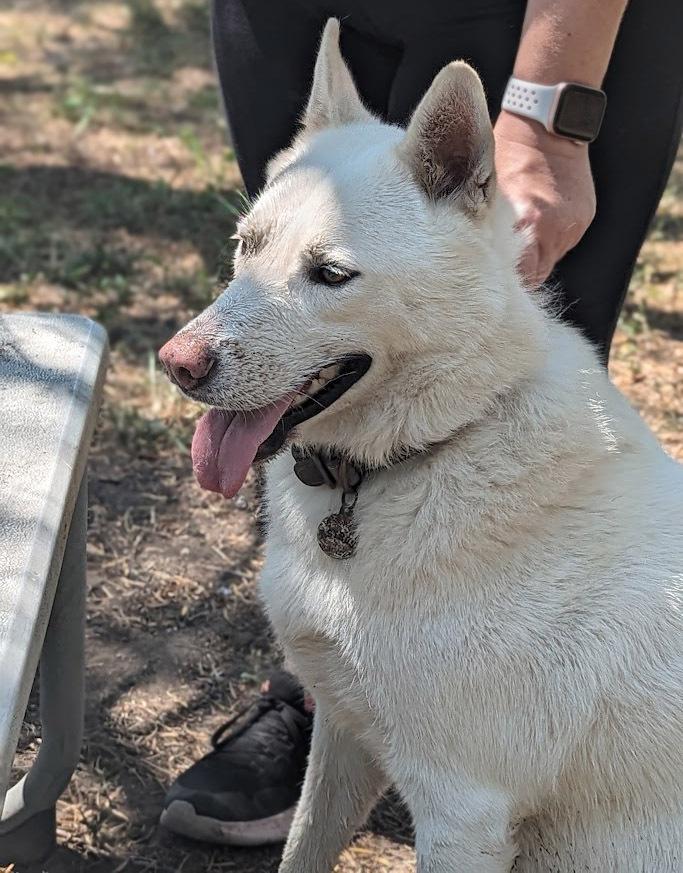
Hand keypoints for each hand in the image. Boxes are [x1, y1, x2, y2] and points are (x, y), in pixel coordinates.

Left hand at [493, 110, 596, 287]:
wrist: (545, 123)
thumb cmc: (504, 154)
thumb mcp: (485, 194)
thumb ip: (487, 233)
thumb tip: (478, 262)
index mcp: (529, 221)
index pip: (519, 278)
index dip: (502, 282)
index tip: (488, 282)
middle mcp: (555, 228)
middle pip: (534, 276)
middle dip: (517, 274)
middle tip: (496, 267)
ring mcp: (573, 225)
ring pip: (547, 261)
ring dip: (532, 257)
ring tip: (517, 236)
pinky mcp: (584, 218)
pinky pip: (560, 243)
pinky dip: (546, 240)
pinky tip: (535, 221)